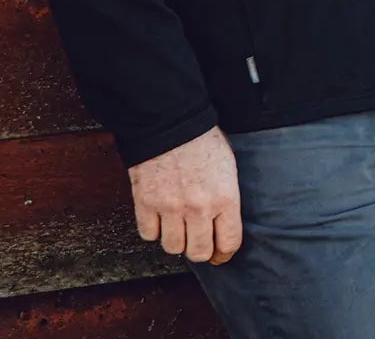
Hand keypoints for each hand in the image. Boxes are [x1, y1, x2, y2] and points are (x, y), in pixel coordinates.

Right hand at [129, 126, 241, 264]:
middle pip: (199, 253)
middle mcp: (198, 208)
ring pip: (173, 247)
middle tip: (198, 242)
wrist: (170, 122)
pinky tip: (159, 217)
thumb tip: (225, 224)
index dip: (225, 252)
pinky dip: (153, 229)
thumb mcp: (228, 167)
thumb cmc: (202, 140)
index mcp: (225, 198)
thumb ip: (227, 199)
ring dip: (176, 240)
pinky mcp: (146, 204)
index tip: (221, 253)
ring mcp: (170, 208)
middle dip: (200, 250)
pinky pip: (149, 234)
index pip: (229, 243)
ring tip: (178, 226)